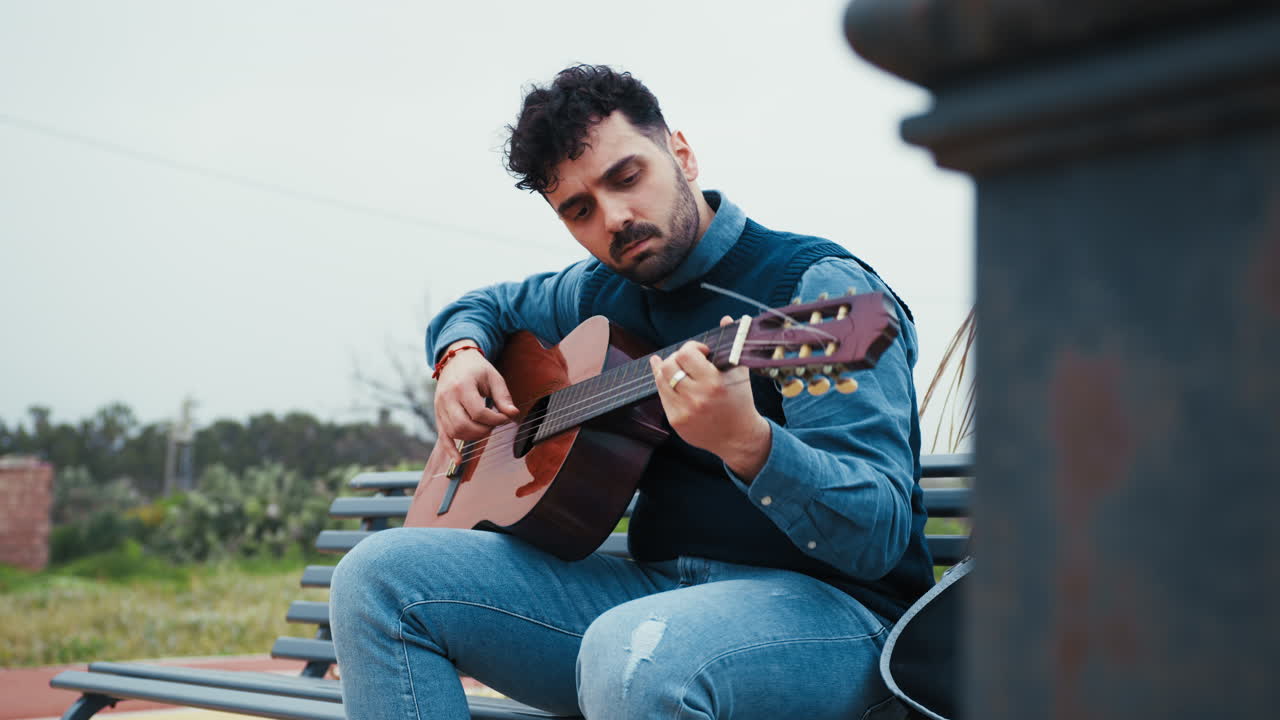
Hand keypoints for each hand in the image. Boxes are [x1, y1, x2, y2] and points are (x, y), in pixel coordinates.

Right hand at [433, 340, 519, 463]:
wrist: (456, 360)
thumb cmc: (477, 369)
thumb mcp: (494, 377)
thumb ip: (503, 397)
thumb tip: (513, 414)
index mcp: (462, 386)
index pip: (478, 412)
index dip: (495, 420)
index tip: (506, 418)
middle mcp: (447, 398)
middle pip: (463, 425)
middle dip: (483, 430)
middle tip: (494, 424)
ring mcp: (440, 407)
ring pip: (454, 432)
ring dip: (472, 436)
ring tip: (484, 428)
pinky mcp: (438, 414)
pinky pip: (442, 436)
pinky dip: (450, 450)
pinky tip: (458, 461)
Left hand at [648, 317, 771, 480]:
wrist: (738, 437)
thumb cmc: (740, 400)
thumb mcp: (740, 372)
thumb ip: (732, 344)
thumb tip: (726, 319)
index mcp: (714, 383)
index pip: (686, 353)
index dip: (693, 347)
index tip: (702, 352)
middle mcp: (697, 397)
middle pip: (669, 365)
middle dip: (678, 357)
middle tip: (688, 360)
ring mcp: (684, 411)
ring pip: (661, 379)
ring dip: (668, 369)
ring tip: (678, 368)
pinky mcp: (676, 421)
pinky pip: (662, 395)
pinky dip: (665, 384)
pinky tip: (668, 378)